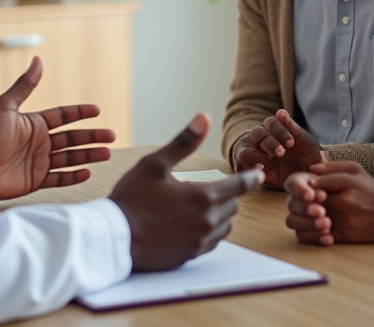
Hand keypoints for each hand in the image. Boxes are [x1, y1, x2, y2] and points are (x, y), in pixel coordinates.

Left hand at [0, 56, 114, 200]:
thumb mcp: (5, 106)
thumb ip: (25, 85)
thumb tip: (38, 59)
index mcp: (35, 123)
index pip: (64, 116)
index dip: (80, 113)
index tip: (97, 110)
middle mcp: (40, 142)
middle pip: (72, 138)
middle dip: (92, 136)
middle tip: (111, 136)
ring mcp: (39, 162)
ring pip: (70, 158)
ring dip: (89, 155)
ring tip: (106, 153)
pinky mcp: (35, 180)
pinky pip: (59, 178)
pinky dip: (74, 176)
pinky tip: (88, 172)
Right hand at [109, 113, 263, 270]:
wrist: (115, 238)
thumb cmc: (132, 199)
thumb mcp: (155, 164)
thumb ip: (183, 142)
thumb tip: (203, 118)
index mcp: (202, 196)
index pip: (238, 186)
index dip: (249, 178)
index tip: (258, 174)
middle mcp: (207, 221)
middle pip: (232, 206)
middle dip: (226, 195)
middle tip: (207, 189)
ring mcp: (199, 241)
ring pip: (224, 226)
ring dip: (219, 215)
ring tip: (200, 207)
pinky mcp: (190, 255)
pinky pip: (211, 243)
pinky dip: (208, 232)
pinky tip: (191, 225)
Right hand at [234, 110, 325, 188]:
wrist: (307, 181)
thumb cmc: (308, 159)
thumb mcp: (308, 145)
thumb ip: (295, 130)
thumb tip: (281, 112)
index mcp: (276, 130)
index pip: (271, 123)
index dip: (280, 131)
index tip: (291, 142)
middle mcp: (263, 139)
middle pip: (257, 133)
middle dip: (269, 142)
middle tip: (281, 153)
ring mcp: (254, 153)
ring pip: (245, 147)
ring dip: (255, 154)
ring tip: (267, 161)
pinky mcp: (250, 168)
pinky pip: (241, 165)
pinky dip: (248, 166)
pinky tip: (260, 169)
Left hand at [283, 161, 373, 245]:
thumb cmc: (372, 191)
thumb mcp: (355, 171)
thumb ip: (332, 168)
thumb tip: (310, 170)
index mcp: (343, 186)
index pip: (309, 185)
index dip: (303, 186)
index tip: (308, 187)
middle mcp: (342, 205)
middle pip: (304, 203)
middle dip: (300, 201)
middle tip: (307, 200)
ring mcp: (343, 223)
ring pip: (306, 221)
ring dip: (303, 217)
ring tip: (312, 212)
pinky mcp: (344, 237)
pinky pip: (316, 237)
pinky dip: (311, 232)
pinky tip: (319, 224)